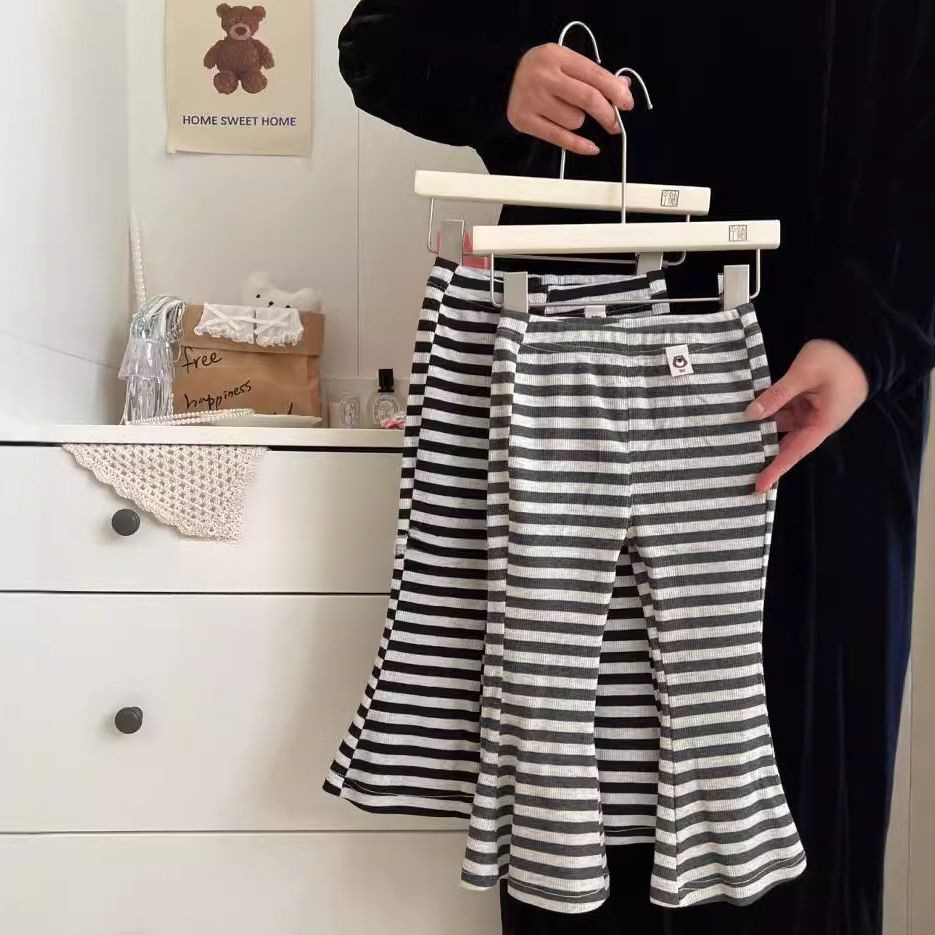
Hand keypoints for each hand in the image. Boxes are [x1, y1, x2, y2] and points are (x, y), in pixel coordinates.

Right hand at [507, 44, 633, 155]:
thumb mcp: (566, 62)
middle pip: (588, 99)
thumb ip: (593, 74)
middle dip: (608, 114)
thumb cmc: (540, 71)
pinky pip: (560, 138)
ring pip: (574, 120)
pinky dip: (579, 145)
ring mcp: (533, 100)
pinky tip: (590, 147)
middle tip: (615, 123)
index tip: (627, 103)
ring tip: (568, 113)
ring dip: (579, 122)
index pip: (595, 75)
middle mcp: (544, 77)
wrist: (502, 79)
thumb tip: (623, 88)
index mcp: (557, 56)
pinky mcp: (525, 120)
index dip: (615, 91)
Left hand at [745, 339, 869, 491]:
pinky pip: (784, 411)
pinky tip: (747, 413)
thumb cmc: (836, 359)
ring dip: (762, 430)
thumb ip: (776, 395)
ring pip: (782, 426)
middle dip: (765, 455)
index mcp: (823, 423)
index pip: (795, 451)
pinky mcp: (806, 401)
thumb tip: (750, 414)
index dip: (776, 468)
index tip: (760, 486)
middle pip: (787, 444)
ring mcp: (811, 412)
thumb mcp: (803, 374)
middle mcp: (816, 423)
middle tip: (740, 468)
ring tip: (734, 438)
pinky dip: (768, 412)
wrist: (858, 342)